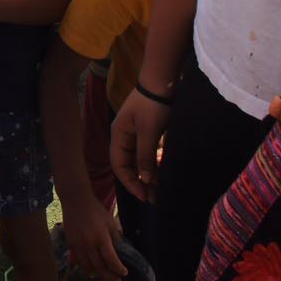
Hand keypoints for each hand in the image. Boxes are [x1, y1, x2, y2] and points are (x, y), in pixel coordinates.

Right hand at [62, 197, 128, 277]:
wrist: (75, 201)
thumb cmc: (95, 210)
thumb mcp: (110, 222)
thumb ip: (115, 237)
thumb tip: (119, 250)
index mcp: (101, 238)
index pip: (111, 260)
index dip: (119, 269)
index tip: (124, 272)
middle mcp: (89, 244)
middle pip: (100, 268)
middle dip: (109, 276)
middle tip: (116, 278)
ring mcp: (78, 245)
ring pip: (88, 267)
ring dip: (97, 273)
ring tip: (104, 274)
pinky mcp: (70, 243)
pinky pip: (78, 260)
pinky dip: (85, 266)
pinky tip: (91, 266)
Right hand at [109, 89, 171, 203]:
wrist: (162, 82)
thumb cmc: (153, 107)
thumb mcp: (149, 133)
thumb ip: (145, 157)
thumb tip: (145, 180)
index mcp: (118, 135)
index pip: (119, 166)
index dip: (130, 183)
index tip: (145, 196)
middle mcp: (123, 136)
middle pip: (127, 164)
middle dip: (139, 182)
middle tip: (153, 197)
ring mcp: (134, 133)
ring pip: (137, 160)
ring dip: (146, 174)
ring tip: (158, 189)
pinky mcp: (145, 131)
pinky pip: (145, 153)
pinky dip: (151, 164)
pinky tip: (161, 172)